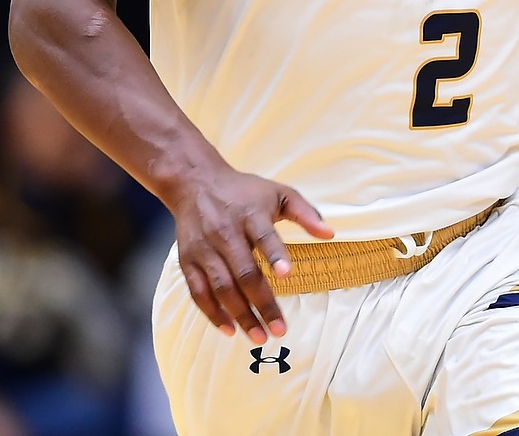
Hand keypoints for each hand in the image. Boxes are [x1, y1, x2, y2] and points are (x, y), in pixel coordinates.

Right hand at [167, 162, 332, 343]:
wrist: (195, 182)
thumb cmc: (244, 191)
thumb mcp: (278, 193)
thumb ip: (305, 212)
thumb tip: (330, 234)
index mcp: (250, 215)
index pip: (264, 236)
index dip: (275, 255)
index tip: (288, 274)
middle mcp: (225, 232)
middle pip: (243, 272)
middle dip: (262, 303)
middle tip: (279, 329)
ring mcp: (204, 249)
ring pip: (221, 288)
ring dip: (240, 315)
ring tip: (259, 337)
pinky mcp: (188, 261)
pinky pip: (198, 292)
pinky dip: (213, 313)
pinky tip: (230, 330)